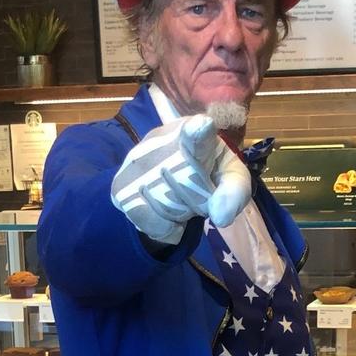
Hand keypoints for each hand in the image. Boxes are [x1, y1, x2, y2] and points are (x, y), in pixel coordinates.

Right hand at [111, 115, 252, 243]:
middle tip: (198, 191)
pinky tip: (165, 212)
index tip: (201, 127)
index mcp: (193, 132)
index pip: (196, 134)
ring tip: (180, 198)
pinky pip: (151, 222)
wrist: (166, 178)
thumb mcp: (229, 177)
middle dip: (200, 200)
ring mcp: (135, 164)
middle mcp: (159, 140)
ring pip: (169, 208)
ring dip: (182, 214)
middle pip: (189, 189)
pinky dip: (165, 227)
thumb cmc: (206, 171)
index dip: (198, 132)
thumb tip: (221, 217)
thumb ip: (235, 191)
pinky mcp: (120, 188)